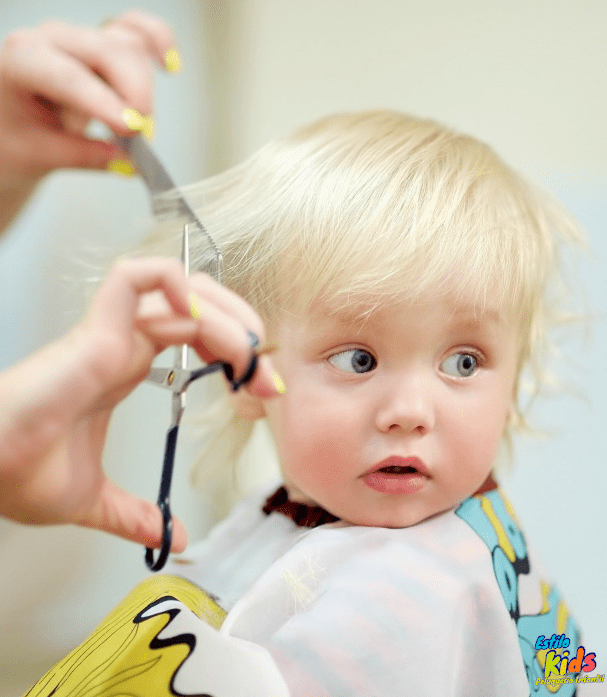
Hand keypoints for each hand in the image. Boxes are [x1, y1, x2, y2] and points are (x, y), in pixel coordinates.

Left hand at [0, 10, 177, 228]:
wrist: (10, 124)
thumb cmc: (15, 137)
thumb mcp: (39, 155)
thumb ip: (84, 157)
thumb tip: (128, 163)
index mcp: (21, 60)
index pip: (67, 76)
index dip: (103, 102)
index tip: (133, 130)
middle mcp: (52, 40)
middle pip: (106, 51)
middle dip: (134, 93)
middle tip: (143, 138)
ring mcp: (81, 38)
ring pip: (127, 45)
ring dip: (144, 88)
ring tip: (140, 130)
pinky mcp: (104, 44)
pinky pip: (137, 30)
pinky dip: (158, 41)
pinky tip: (170, 65)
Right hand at [0, 257, 280, 549]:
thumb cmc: (21, 474)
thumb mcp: (95, 501)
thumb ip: (135, 515)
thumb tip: (172, 538)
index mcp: (126, 367)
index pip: (195, 335)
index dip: (235, 352)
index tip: (262, 390)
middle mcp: (124, 344)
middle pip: (198, 307)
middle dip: (243, 330)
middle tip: (266, 375)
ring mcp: (110, 333)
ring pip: (179, 289)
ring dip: (226, 314)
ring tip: (248, 356)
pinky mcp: (96, 331)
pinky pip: (136, 278)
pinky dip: (175, 284)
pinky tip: (202, 321)